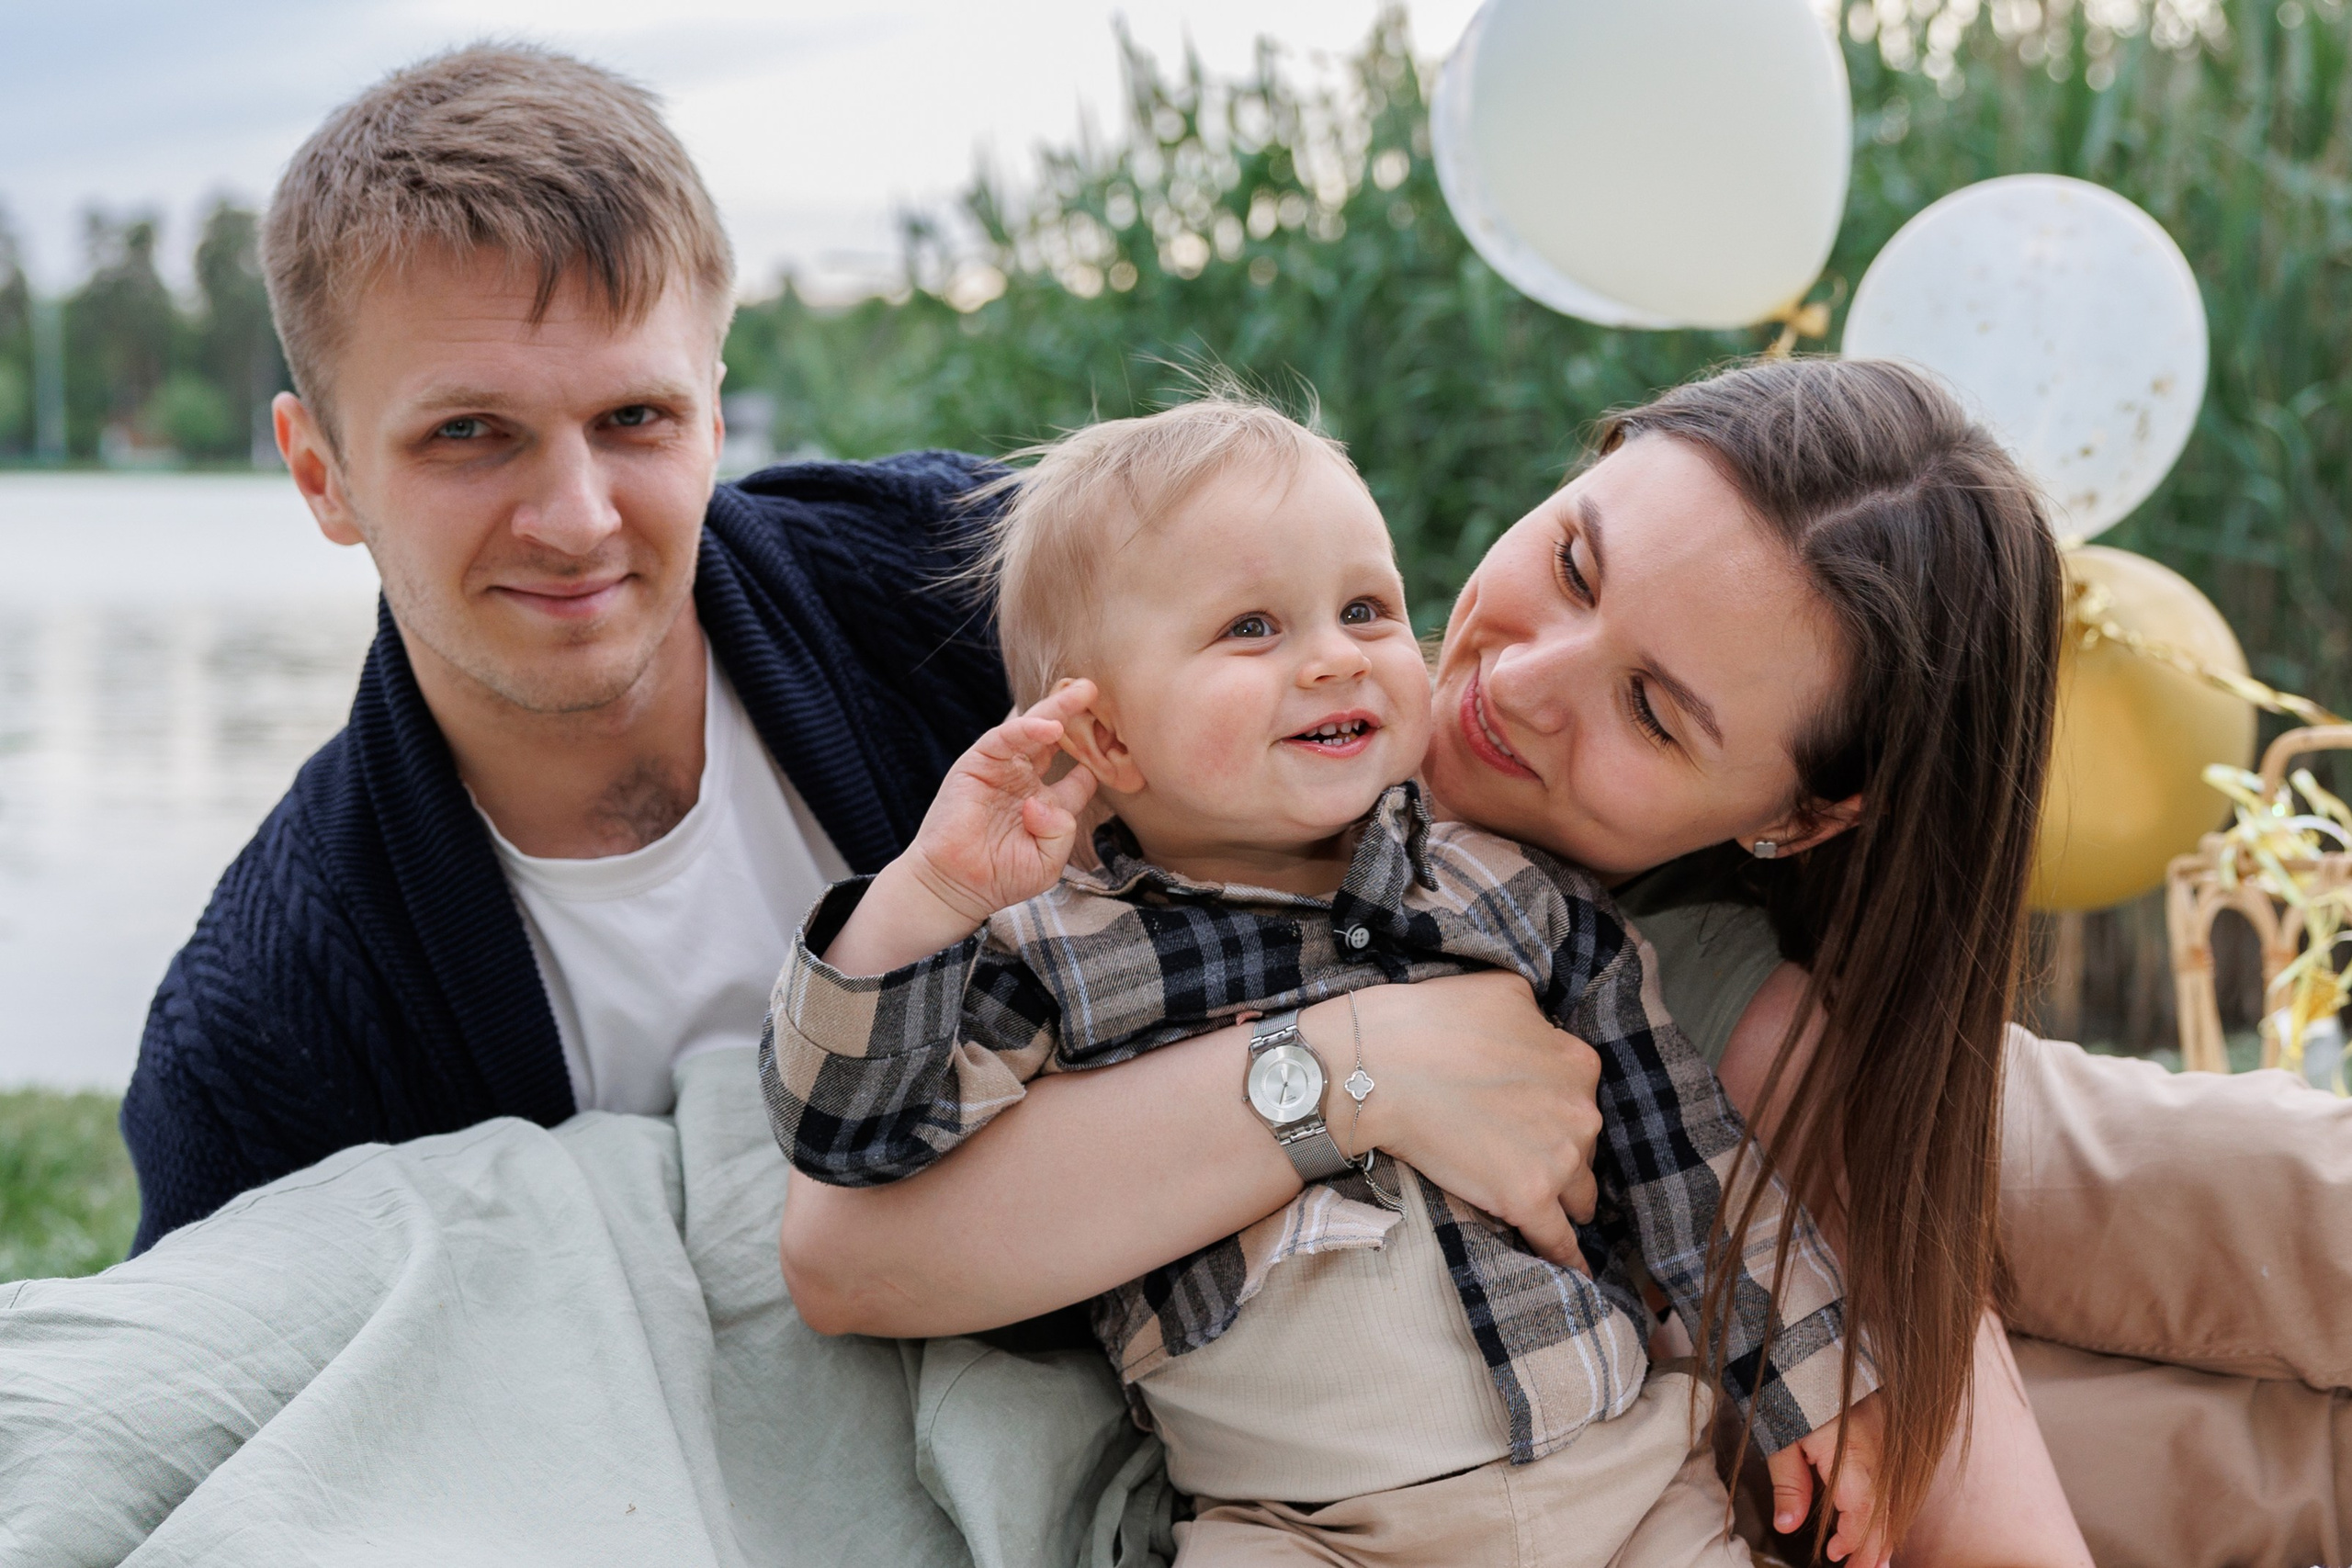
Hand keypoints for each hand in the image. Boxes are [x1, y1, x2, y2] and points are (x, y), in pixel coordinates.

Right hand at [824, 683, 1100, 974]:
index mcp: (1048, 803)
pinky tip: (1050, 726)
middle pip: (1058, 741)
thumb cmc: (1001, 877)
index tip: (1124, 746)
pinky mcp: (978, 765)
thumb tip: (1041, 801)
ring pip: (1033, 729)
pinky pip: (1004, 739)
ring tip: (1084, 693)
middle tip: (1101, 694)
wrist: (955, 885)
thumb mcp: (1046, 862)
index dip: (1100, 762)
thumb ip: (1060, 832)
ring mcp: (1002, 770)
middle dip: (1080, 717)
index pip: (1080, 774)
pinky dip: (1026, 729)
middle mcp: (1026, 780)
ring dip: (1058, 709)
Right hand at [1316, 971, 1601, 1271]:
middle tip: (1523, 1154)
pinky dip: (1567, 1255)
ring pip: (1580, 1195)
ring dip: (1566, 1201)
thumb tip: (1540, 1035)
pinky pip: (1560, 1239)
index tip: (1539, 1120)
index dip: (1556, 1109)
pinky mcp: (1529, 1198)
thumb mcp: (1503, 992)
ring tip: (1552, 1213)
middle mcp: (1582, 1112)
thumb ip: (1538, 1021)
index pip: (1581, 1097)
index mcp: (1578, 1062)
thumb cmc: (1428, 1023)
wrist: (1378, 1068)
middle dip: (1560, 1152)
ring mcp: (1560, 1159)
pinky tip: (1575, 1268)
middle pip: (1585, 1146)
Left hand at [1765, 1391, 1890, 1567]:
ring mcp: (1890, 1444)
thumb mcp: (1782, 1436)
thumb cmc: (1796, 1388)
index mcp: (1852, 1458)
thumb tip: (1788, 1525)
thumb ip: (1789, 1484)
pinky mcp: (1892, 1435)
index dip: (1853, 1541)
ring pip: (1896, 1500)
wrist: (1818, 1346)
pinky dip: (1891, 1506)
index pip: (1861, 1514)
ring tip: (1876, 1559)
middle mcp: (1880, 1455)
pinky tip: (1883, 1522)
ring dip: (1887, 1531)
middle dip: (1875, 1548)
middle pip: (1885, 1514)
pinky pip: (1897, 1480)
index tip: (1838, 1556)